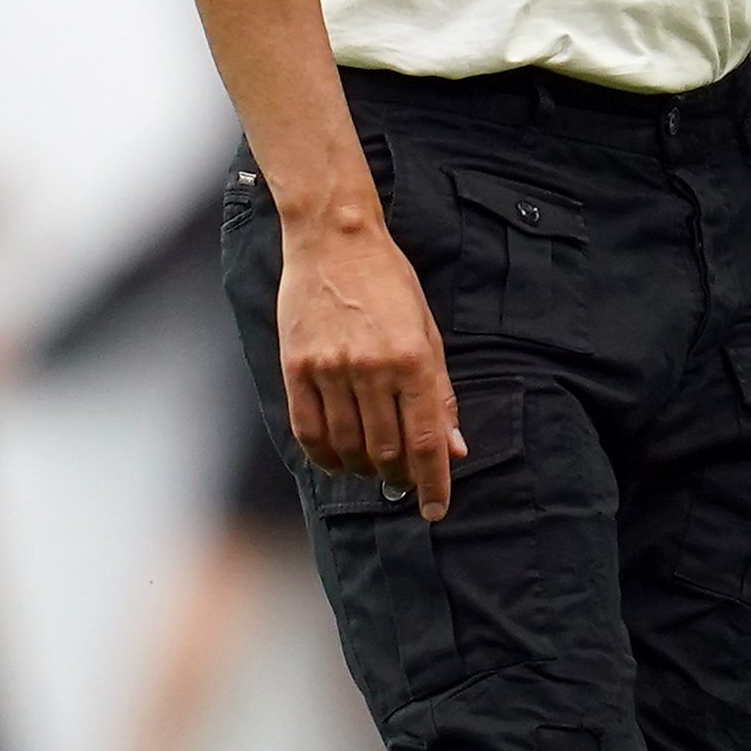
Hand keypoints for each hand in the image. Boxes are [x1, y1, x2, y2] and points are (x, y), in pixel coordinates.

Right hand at [276, 212, 463, 517]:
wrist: (334, 242)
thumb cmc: (390, 282)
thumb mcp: (428, 330)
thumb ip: (440, 392)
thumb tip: (454, 447)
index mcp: (412, 358)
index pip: (425, 439)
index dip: (434, 482)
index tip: (437, 509)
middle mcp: (371, 368)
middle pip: (387, 450)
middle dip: (401, 477)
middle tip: (408, 482)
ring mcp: (329, 370)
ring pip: (348, 447)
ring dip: (366, 469)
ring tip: (377, 469)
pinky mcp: (296, 369)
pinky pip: (309, 432)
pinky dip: (326, 456)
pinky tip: (339, 460)